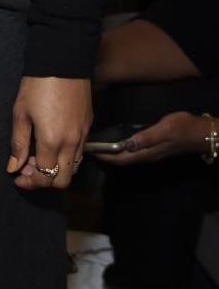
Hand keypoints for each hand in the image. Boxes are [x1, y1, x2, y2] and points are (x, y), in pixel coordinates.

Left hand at [7, 75, 91, 189]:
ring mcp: (83, 135)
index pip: (44, 176)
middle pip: (63, 180)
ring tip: (38, 157)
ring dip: (57, 170)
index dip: (29, 182)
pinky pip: (80, 152)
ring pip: (74, 168)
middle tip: (28, 169)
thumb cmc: (38, 84)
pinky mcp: (88, 126)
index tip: (18, 177)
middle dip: (44, 182)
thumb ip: (18, 144)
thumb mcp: (20, 113)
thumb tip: (13, 166)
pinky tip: (52, 145)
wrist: (62, 61)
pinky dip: (66, 158)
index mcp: (52, 140)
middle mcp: (71, 142)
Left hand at [95, 111, 211, 164]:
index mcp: (147, 152)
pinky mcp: (153, 149)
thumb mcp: (164, 129)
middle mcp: (147, 156)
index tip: (90, 151)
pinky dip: (121, 150)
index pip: (121, 158)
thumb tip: (127, 144)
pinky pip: (132, 153)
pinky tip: (117, 144)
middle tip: (89, 148)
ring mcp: (150, 153)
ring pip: (127, 158)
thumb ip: (146, 137)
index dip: (105, 156)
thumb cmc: (182, 128)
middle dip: (105, 156)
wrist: (200, 133)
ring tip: (99, 147)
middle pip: (121, 160)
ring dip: (112, 155)